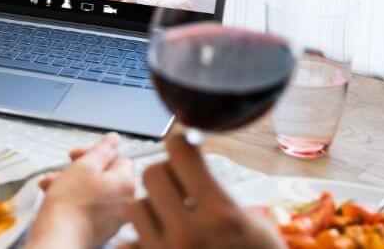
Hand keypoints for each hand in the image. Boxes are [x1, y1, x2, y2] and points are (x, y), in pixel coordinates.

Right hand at [26, 133, 135, 248]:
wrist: (58, 238)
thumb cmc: (70, 205)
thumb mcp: (84, 165)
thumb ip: (102, 149)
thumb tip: (113, 139)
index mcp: (127, 184)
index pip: (119, 157)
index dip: (96, 153)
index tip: (79, 155)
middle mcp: (125, 202)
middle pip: (105, 174)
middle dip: (80, 169)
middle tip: (65, 169)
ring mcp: (113, 218)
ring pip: (94, 190)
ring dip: (72, 183)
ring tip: (52, 184)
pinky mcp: (100, 228)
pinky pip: (90, 206)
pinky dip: (75, 199)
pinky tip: (55, 198)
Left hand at [119, 135, 284, 248]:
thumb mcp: (255, 226)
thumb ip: (221, 193)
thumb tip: (191, 158)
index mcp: (221, 214)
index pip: (181, 154)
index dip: (182, 145)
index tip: (184, 147)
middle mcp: (188, 233)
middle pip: (151, 174)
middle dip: (165, 176)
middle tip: (179, 187)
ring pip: (134, 206)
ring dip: (149, 208)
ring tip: (170, 220)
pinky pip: (128, 242)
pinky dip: (141, 240)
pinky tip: (163, 244)